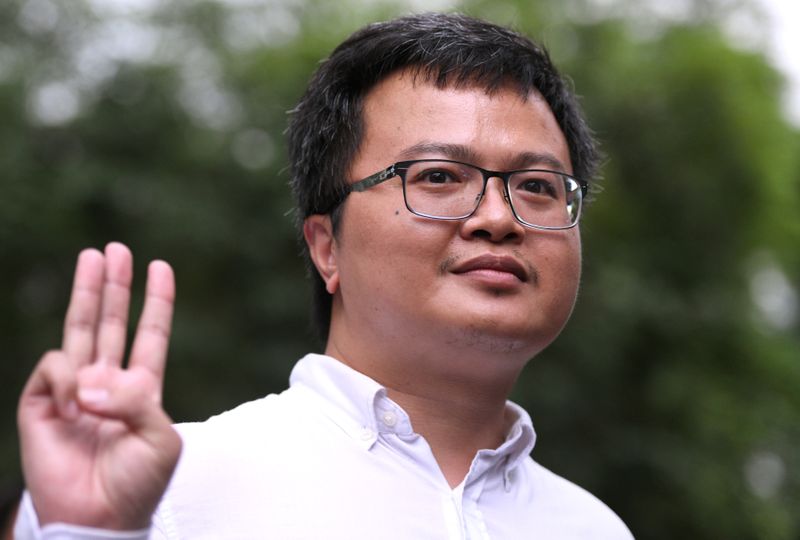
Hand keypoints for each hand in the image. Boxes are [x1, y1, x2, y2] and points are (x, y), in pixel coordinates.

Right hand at [17, 243, 181, 528]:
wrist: (99, 519)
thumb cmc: (137, 484)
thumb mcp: (161, 438)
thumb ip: (138, 400)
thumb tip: (93, 381)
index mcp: (142, 389)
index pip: (151, 336)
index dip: (157, 302)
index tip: (161, 268)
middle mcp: (108, 383)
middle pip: (113, 323)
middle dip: (115, 286)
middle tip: (116, 249)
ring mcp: (74, 391)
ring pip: (81, 330)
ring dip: (88, 293)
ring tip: (93, 256)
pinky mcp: (42, 403)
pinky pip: (55, 368)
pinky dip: (66, 378)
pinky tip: (73, 404)